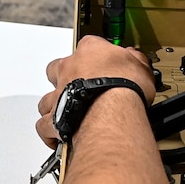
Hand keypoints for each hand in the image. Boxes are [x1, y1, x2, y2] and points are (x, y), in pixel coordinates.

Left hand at [35, 35, 157, 146]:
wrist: (112, 109)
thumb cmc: (124, 86)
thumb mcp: (140, 66)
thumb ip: (135, 59)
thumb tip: (136, 57)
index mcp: (89, 51)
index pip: (88, 46)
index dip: (94, 57)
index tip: (102, 64)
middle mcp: (69, 70)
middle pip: (56, 69)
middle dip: (63, 78)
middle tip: (78, 87)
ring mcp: (59, 94)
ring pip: (46, 99)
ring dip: (53, 106)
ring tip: (65, 114)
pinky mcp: (54, 118)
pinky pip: (44, 126)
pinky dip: (48, 132)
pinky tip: (56, 137)